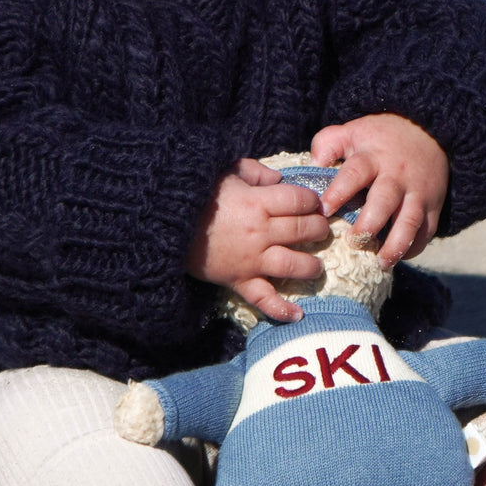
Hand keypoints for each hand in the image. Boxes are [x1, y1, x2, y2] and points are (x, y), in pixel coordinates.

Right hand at [186, 159, 328, 322]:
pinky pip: (263, 299)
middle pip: (303, 230)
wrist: (164, 226)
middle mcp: (260, 232)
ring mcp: (251, 259)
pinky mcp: (239, 280)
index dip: (312, 200)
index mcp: (258, 202)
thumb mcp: (226, 172)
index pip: (300, 201)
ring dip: (311, 266)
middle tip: (321, 230)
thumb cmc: (197, 197)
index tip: (314, 203)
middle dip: (318, 229)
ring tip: (316, 266)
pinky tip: (298, 313)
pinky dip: (281, 309)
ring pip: (293, 265)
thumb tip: (278, 179)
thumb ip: (255, 173)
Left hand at [310, 114, 448, 267]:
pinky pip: (427, 230)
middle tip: (353, 242)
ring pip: (410, 221)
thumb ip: (327, 145)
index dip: (339, 192)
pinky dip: (415, 246)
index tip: (324, 211)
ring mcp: (417, 191)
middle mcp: (396, 175)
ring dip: (396, 244)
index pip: (354, 173)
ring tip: (382, 262)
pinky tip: (400, 257)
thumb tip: (311, 167)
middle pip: (384, 202)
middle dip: (368, 225)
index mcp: (372, 157)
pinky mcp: (433, 204)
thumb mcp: (352, 132)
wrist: (428, 132)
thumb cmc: (379, 138)